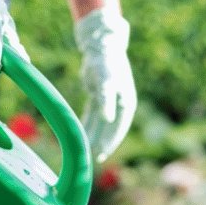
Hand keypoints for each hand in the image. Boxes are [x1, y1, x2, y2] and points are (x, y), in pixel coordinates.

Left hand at [74, 8, 136, 162]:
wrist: (102, 46)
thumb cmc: (106, 62)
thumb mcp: (106, 81)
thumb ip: (106, 99)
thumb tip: (108, 119)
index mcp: (125, 103)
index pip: (119, 128)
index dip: (111, 141)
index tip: (102, 153)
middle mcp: (118, 105)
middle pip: (110, 129)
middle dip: (102, 143)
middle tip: (94, 158)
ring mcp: (109, 102)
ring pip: (100, 124)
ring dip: (94, 136)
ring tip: (85, 151)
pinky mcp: (98, 97)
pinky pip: (92, 116)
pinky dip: (87, 126)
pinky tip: (80, 135)